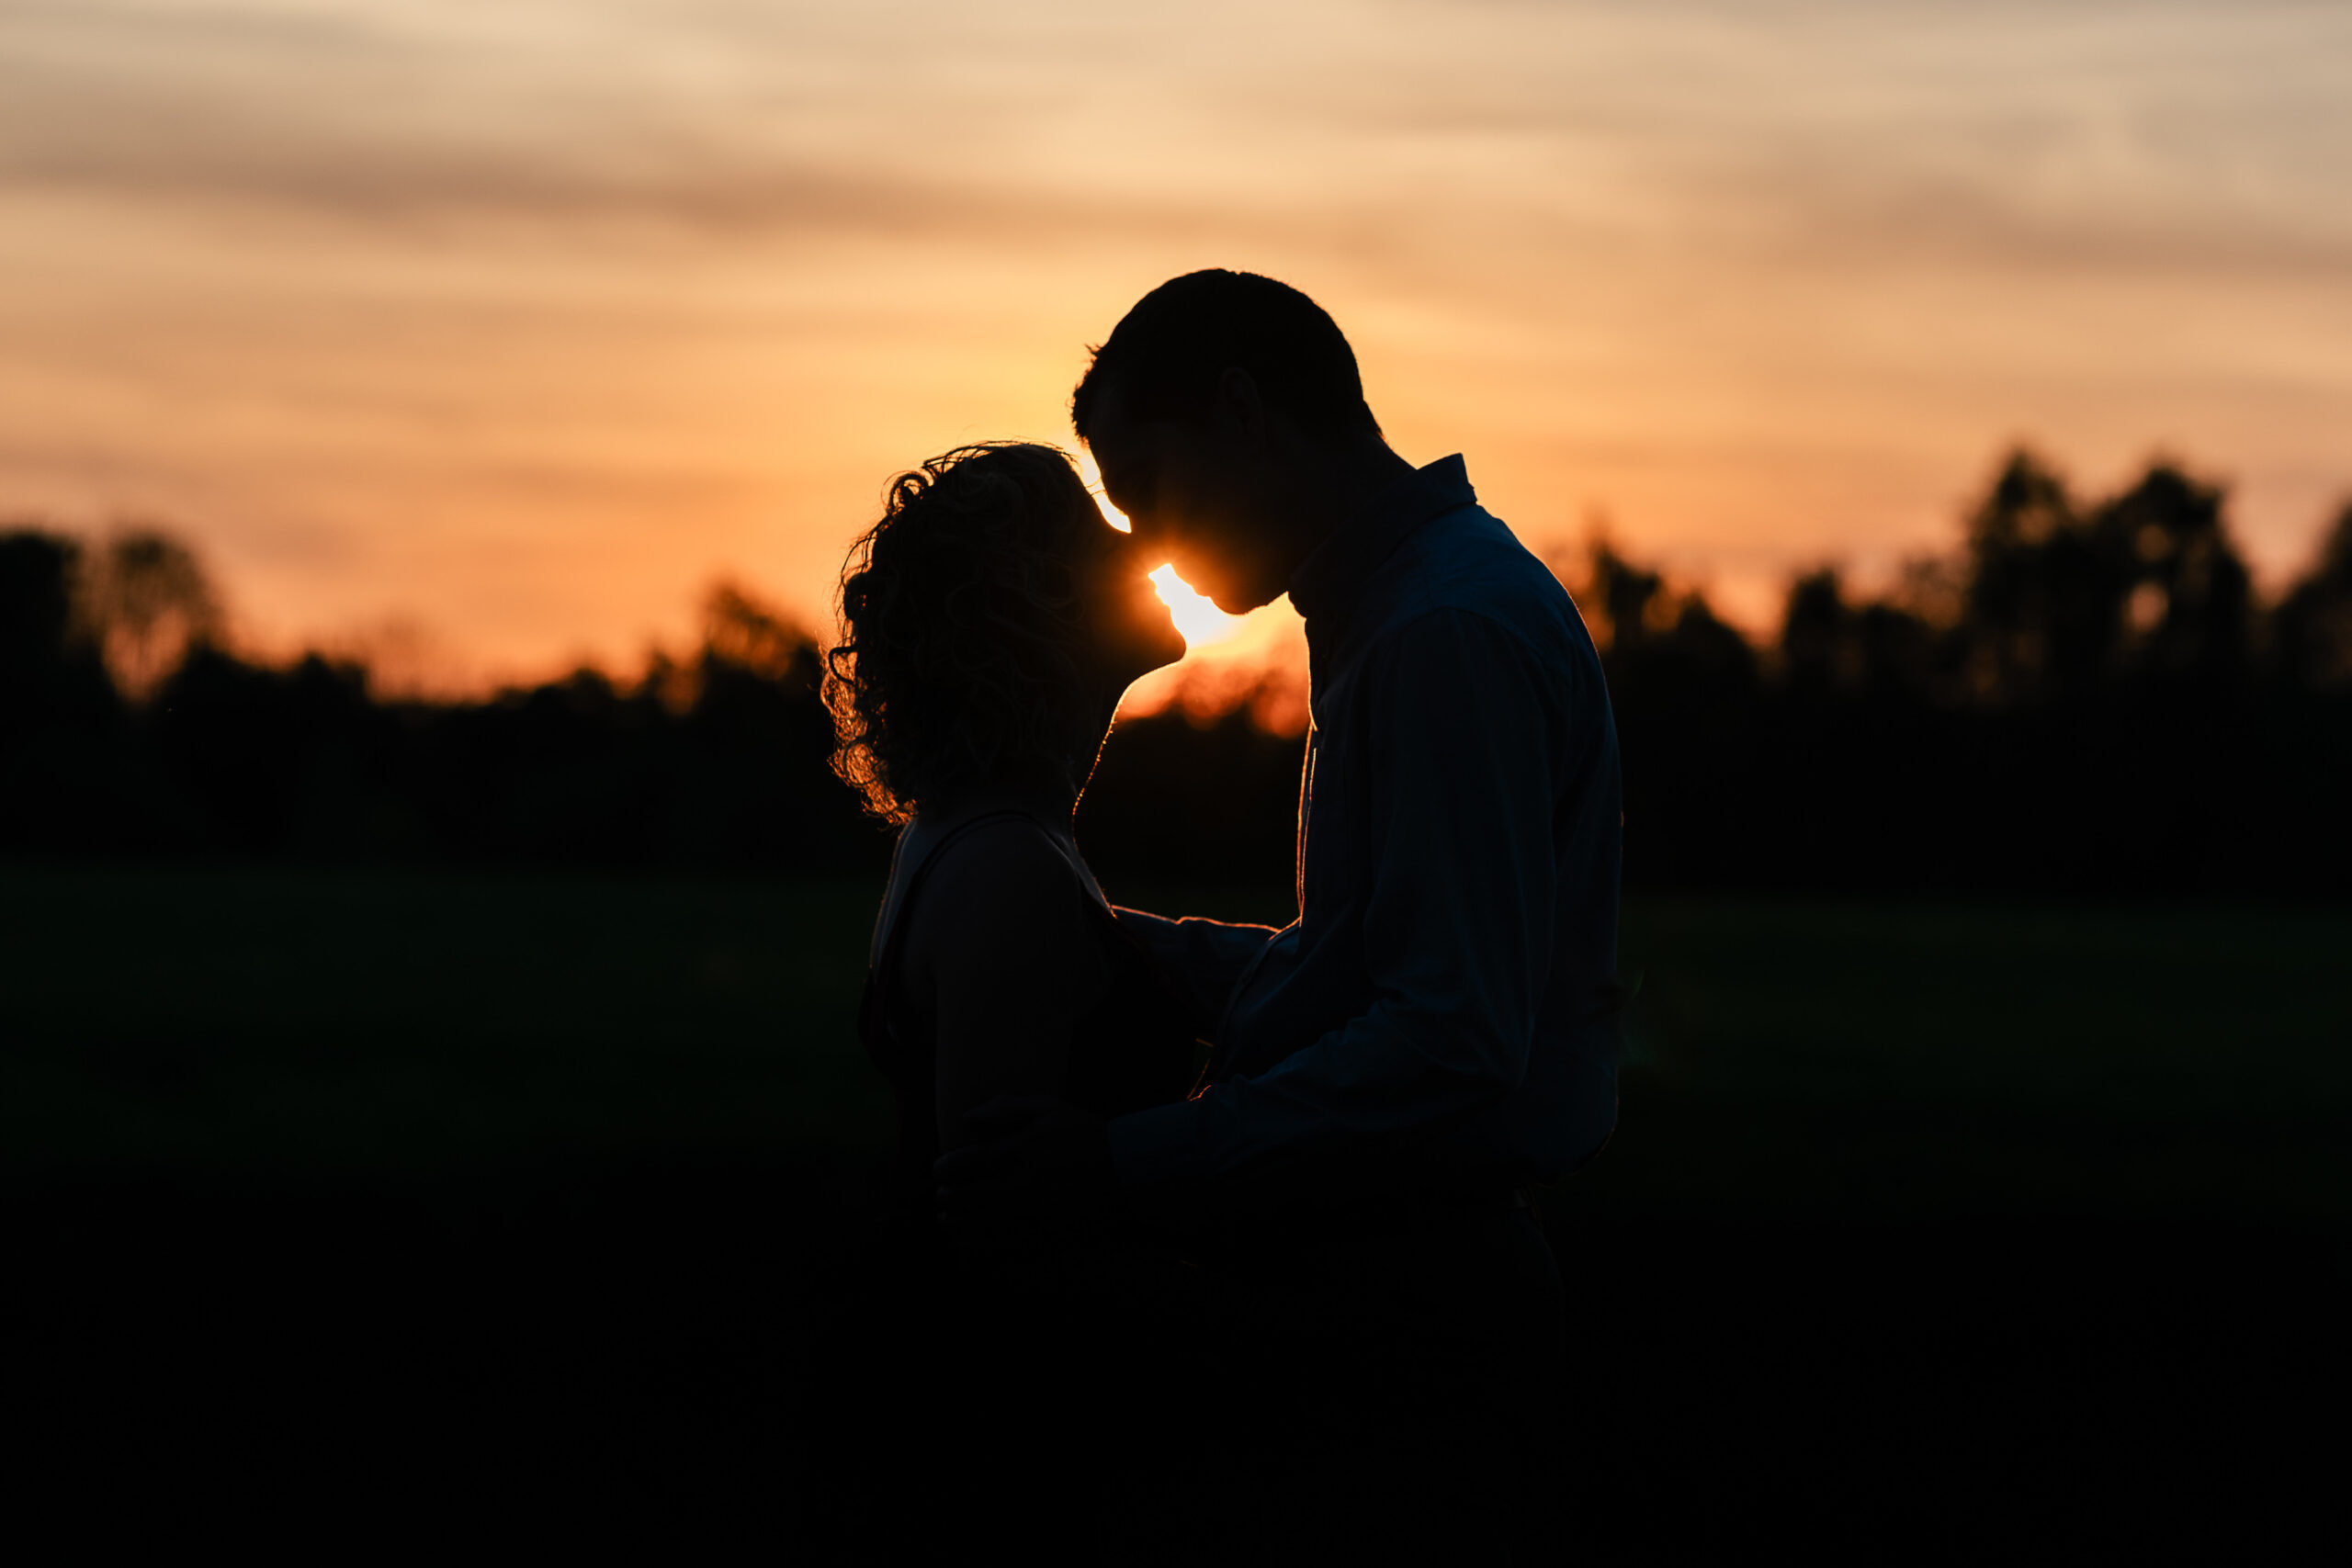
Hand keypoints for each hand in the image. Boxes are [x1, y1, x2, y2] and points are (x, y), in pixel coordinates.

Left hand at [933, 1096, 1116, 1259]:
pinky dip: (978, 1245)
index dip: (942, 1169)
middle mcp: (1016, 1187)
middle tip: (944, 1194)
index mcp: (1016, 1152)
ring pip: (974, 1228)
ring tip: (950, 1220)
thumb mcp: (1049, 1108)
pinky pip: (999, 1248)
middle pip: (960, 1200)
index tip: (941, 1169)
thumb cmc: (1087, 1135)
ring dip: (955, 1224)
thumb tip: (967, 1116)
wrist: (1126, 1171)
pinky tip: (972, 1241)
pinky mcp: (1041, 1236)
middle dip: (945, 1197)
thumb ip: (1006, 1109)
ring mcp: (1028, 1216)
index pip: (960, 1164)